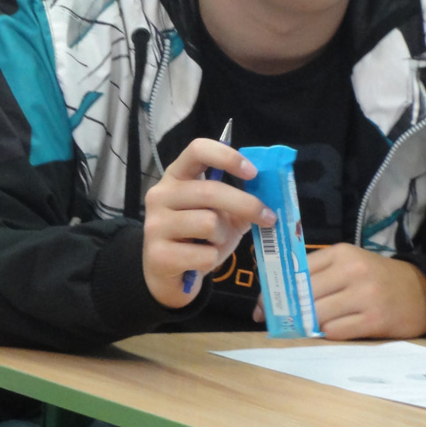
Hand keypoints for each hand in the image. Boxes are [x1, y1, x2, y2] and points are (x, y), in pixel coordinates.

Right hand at [142, 138, 274, 308]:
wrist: (170, 276)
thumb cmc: (199, 239)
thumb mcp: (222, 216)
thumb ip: (241, 202)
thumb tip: (271, 194)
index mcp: (176, 177)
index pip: (197, 150)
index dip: (227, 157)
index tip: (253, 172)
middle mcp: (160, 195)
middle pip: (210, 190)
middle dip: (247, 205)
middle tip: (269, 217)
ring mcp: (154, 224)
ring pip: (208, 223)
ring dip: (222, 237)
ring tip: (213, 244)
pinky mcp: (157, 254)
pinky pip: (203, 254)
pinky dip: (211, 260)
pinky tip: (199, 261)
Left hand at [253, 244, 425, 339]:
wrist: (421, 292)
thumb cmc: (374, 277)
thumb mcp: (347, 263)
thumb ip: (316, 272)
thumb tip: (273, 292)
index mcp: (340, 254)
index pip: (296, 270)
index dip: (274, 290)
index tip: (261, 305)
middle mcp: (352, 271)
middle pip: (303, 294)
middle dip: (284, 310)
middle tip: (274, 320)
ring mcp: (365, 296)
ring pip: (316, 315)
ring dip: (306, 323)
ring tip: (305, 325)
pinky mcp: (374, 319)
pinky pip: (334, 331)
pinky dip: (327, 333)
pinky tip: (332, 328)